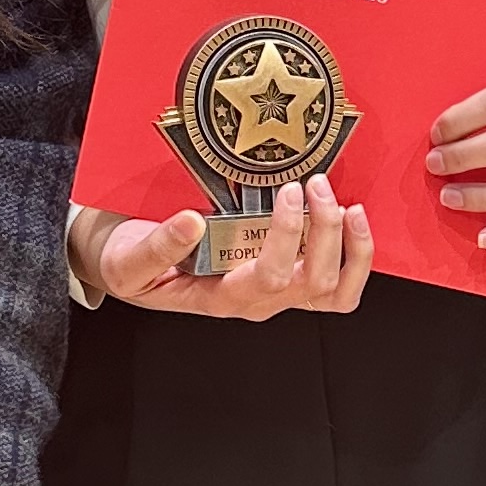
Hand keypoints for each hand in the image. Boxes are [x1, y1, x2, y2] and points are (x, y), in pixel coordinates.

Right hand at [69, 179, 372, 317]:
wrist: (132, 268)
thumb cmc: (132, 264)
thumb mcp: (130, 259)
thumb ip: (158, 247)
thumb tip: (189, 223)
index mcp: (223, 298)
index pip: (268, 276)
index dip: (286, 236)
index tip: (286, 191)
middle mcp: (258, 302)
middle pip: (312, 282)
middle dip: (323, 230)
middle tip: (315, 183)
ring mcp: (278, 295)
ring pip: (334, 291)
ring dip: (350, 249)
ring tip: (345, 205)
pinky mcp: (288, 281)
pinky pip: (337, 287)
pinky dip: (355, 259)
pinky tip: (352, 222)